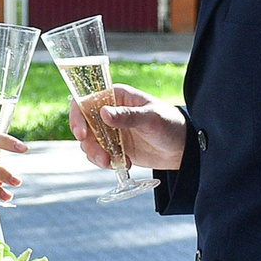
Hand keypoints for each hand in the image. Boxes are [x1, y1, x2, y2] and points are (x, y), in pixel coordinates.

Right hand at [70, 85, 187, 172]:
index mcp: (116, 97)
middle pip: (84, 125)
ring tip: (113, 163)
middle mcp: (109, 112)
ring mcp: (110, 131)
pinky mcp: (114, 147)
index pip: (86, 101)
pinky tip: (123, 164)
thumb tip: (103, 113)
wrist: (183, 148)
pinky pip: (99, 155)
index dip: (78, 116)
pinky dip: (105, 162)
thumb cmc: (170, 123)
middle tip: (102, 157)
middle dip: (88, 143)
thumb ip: (128, 116)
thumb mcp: (151, 118)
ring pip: (89, 143)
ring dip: (96, 155)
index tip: (82, 133)